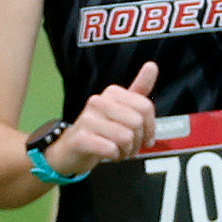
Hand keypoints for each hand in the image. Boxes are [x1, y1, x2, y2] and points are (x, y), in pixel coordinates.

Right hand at [45, 62, 157, 176]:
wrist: (69, 149)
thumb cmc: (99, 129)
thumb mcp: (121, 108)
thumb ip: (138, 89)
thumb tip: (152, 65)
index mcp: (111, 92)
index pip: (145, 107)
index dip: (150, 127)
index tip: (145, 136)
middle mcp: (98, 101)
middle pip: (137, 122)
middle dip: (137, 141)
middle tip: (128, 146)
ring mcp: (87, 118)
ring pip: (126, 137)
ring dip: (126, 151)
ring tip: (117, 150)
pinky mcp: (81, 138)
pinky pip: (111, 149)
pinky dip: (114, 156)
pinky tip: (107, 154)